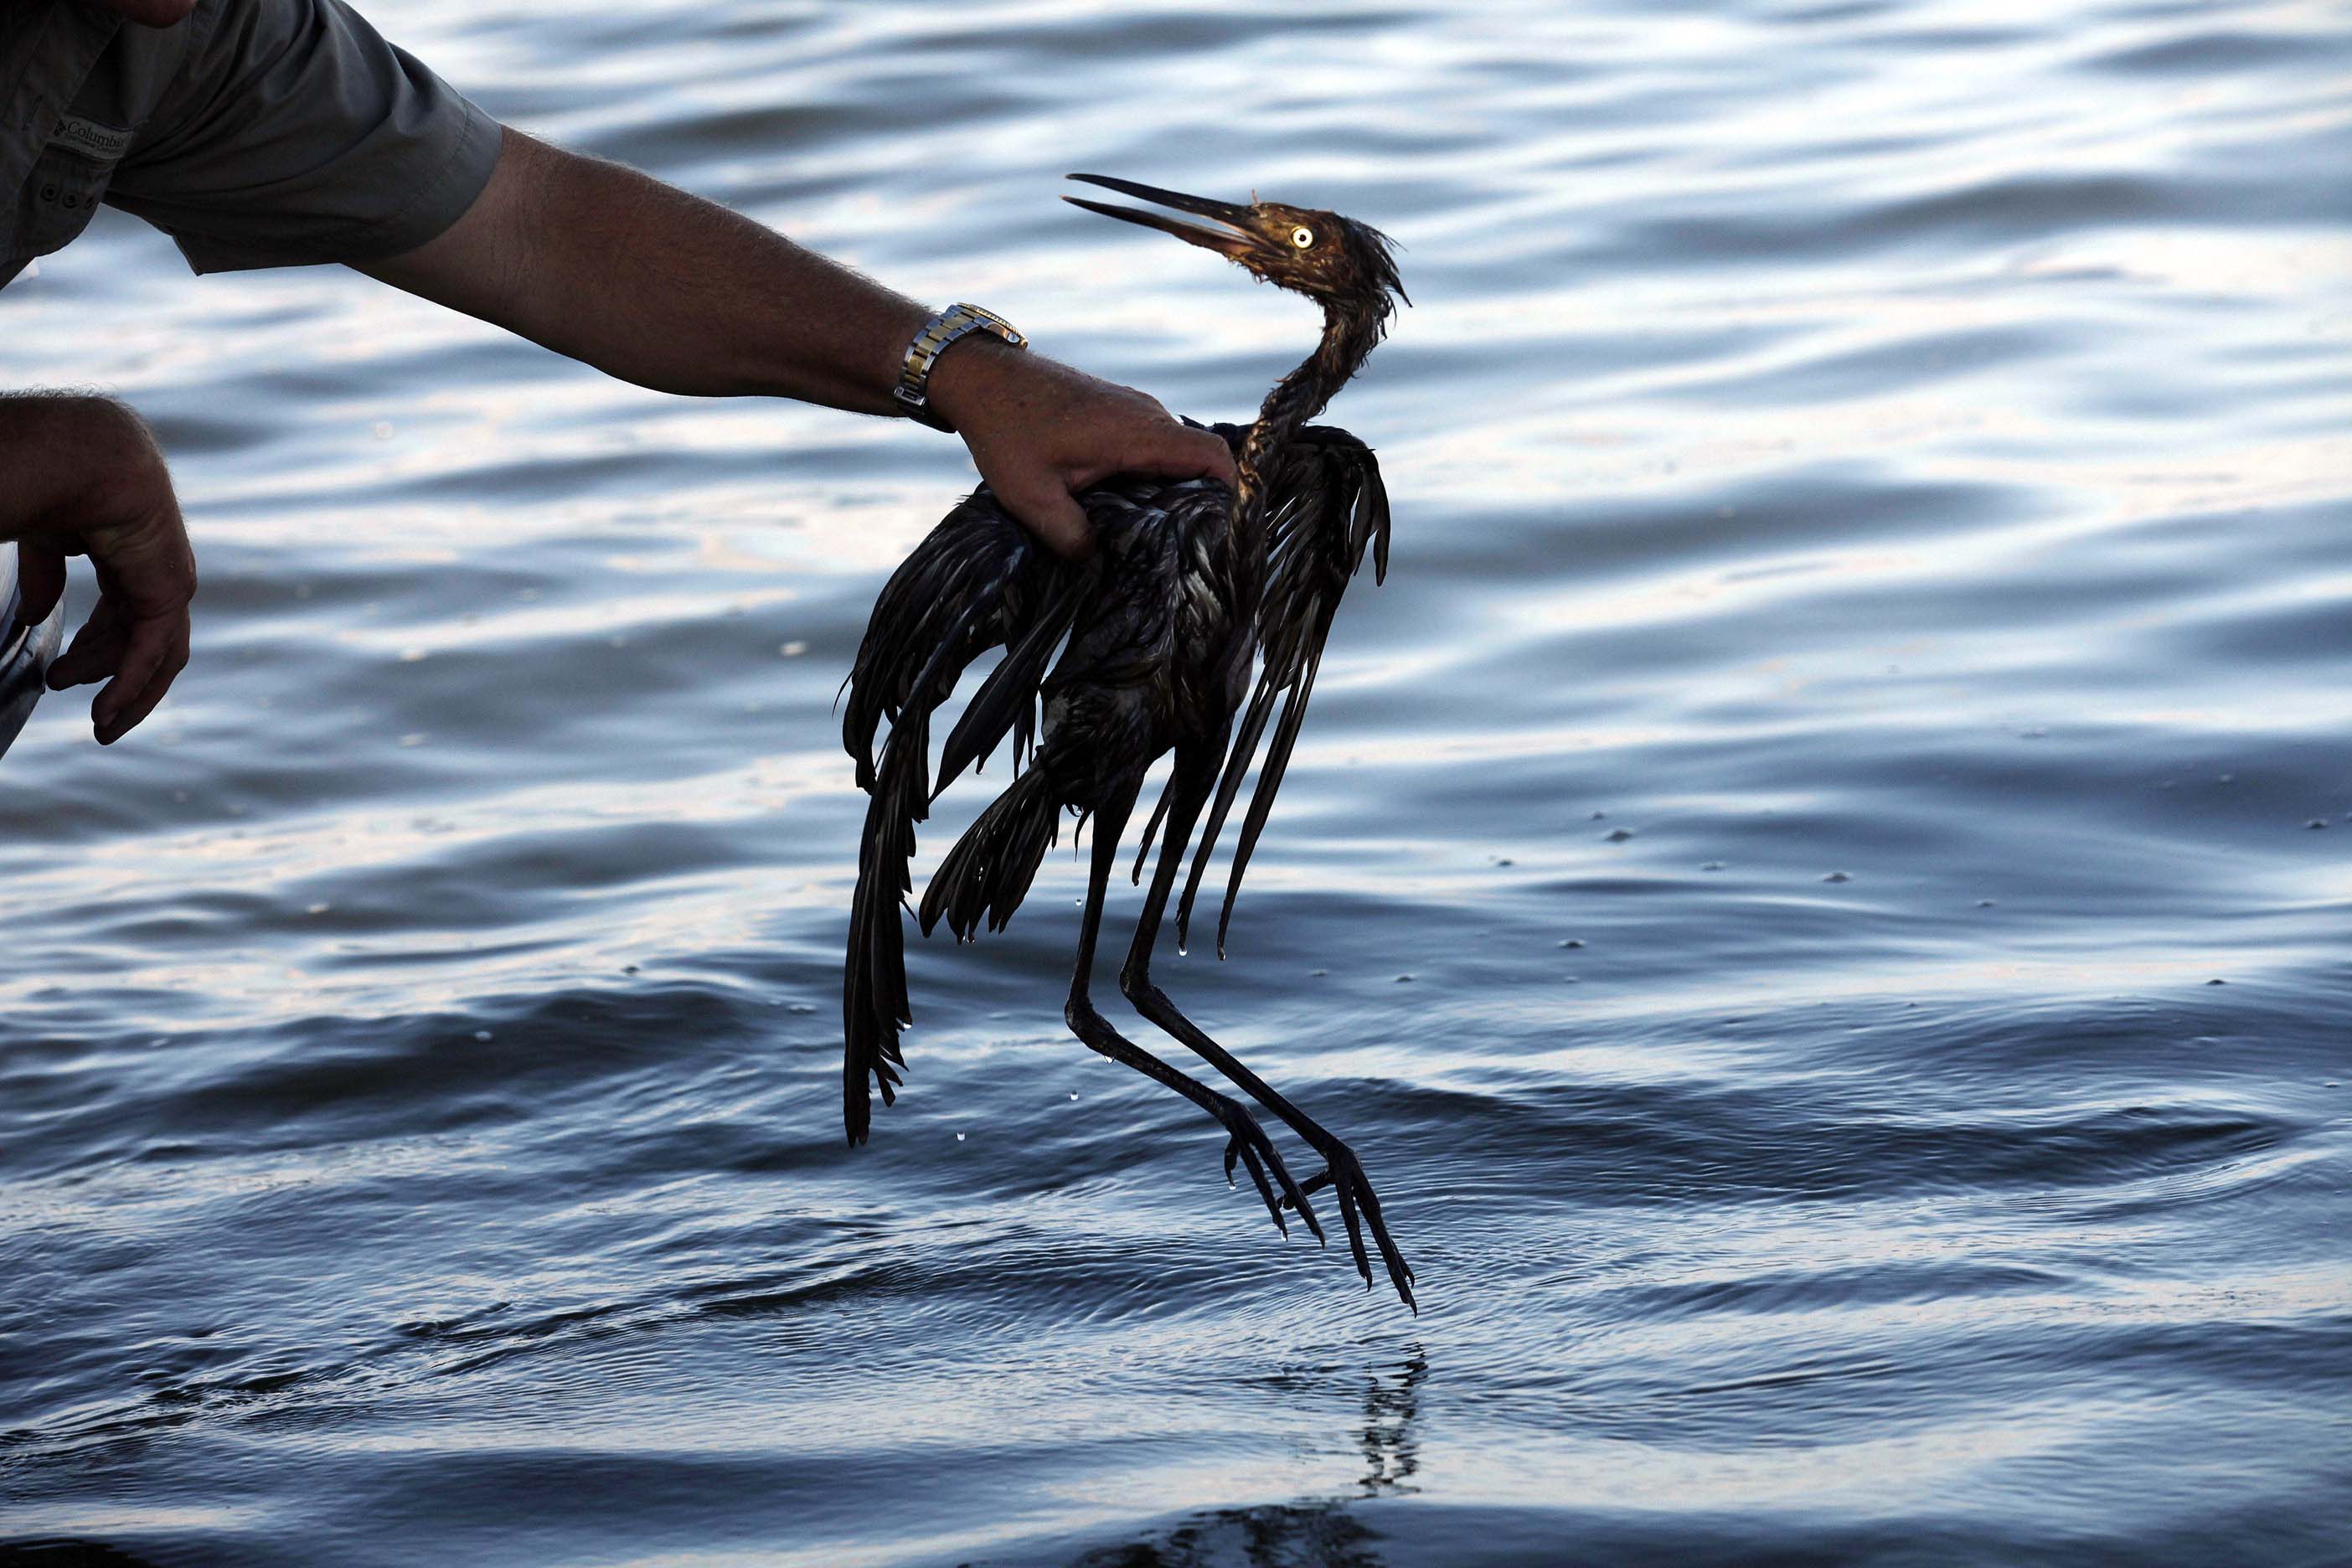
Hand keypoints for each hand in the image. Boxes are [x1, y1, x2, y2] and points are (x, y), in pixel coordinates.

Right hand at [3, 397, 196, 744]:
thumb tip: (33, 617)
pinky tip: (106, 712)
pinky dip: (132, 685)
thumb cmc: (56, 481)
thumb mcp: (46, 540)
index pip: (121, 616)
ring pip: (158, 657)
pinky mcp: (170, 592)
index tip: (59, 676)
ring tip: (100, 723)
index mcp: (127, 555)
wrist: (80, 457)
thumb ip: (44, 578)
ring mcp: (167, 582)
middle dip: (111, 678)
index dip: (94, 651)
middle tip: (88, 713)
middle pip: (142, 642)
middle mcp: (154, 571)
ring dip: (129, 694)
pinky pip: (154, 652)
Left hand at [928, 342, 1238, 558]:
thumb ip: (1071, 537)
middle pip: (1198, 461)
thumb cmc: (1006, 430)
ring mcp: (1133, 409)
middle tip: (1184, 547)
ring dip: (1168, 490)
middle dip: (1197, 503)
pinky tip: (1124, 505)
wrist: (981, 377)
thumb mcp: (1032, 498)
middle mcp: (1147, 416)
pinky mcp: (1117, 411)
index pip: (1213, 456)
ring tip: (1153, 533)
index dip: (1232, 492)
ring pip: (1173, 454)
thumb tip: (1097, 565)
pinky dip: (1148, 475)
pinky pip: (1151, 446)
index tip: (1225, 530)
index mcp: (1139, 433)